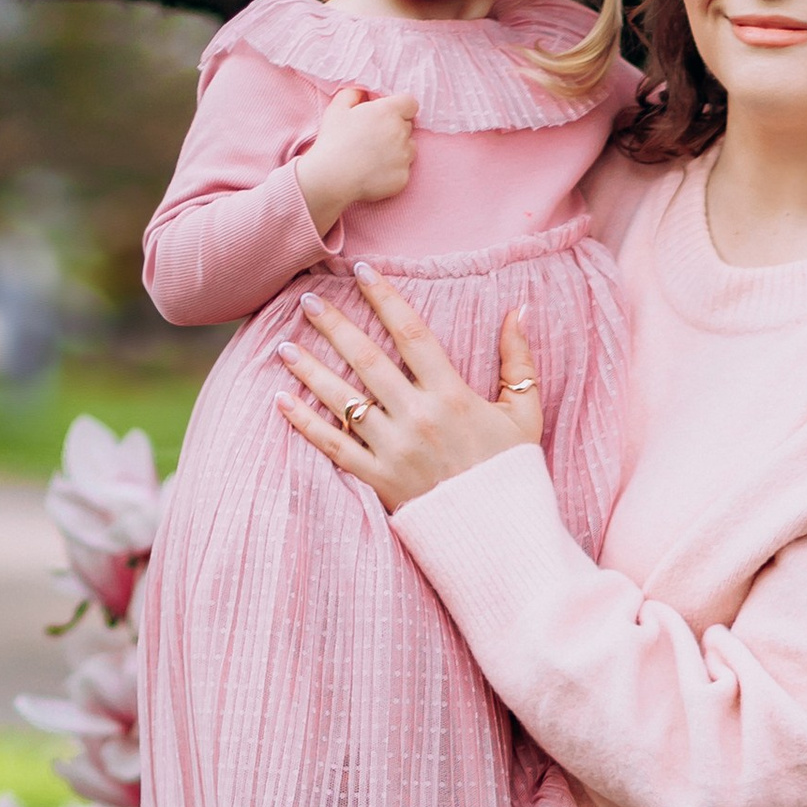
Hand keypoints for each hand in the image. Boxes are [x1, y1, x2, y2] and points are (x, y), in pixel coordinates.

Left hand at [276, 275, 540, 512]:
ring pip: (343, 400)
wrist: (499, 536)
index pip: (412, 334)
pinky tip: (281, 400)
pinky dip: (305, 424)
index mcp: (452, 395)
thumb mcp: (525, 413)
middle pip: (368, 360)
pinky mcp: (378, 479)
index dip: (386, 298)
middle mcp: (419, 418)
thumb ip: (519, 360)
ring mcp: (395, 450)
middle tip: (308, 298)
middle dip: (336, 325)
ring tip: (284, 344)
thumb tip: (520, 310)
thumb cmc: (511, 471)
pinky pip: (334, 447)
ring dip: (311, 370)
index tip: (363, 271)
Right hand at [294, 85, 416, 234]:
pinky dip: (394, 170)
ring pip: (409, 148)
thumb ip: (355, 93)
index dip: (401, 108)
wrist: (332, 178)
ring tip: (375, 155)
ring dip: (398, 149)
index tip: (388, 115)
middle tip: (375, 137)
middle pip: (408, 126)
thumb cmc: (333, 141)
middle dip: (396, 128)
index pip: (410, 103)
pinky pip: (404, 170)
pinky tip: (375, 171)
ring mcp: (404, 156)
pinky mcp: (403, 177)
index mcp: (388, 112)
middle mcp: (401, 132)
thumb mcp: (338, 108)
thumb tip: (364, 92)